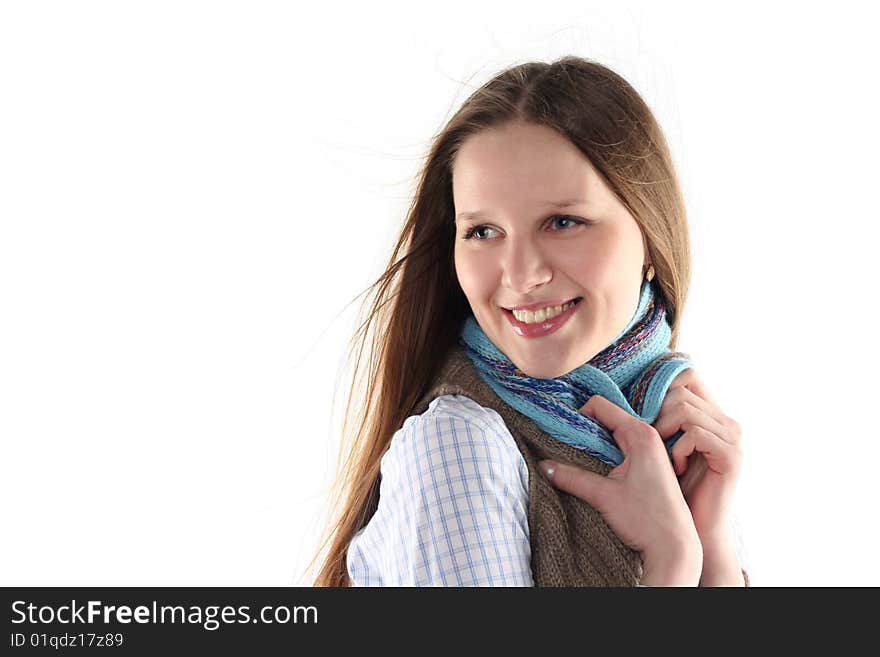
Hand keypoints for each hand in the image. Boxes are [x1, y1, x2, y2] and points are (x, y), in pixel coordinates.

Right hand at [538, 394, 700, 579]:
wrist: (676, 548)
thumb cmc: (648, 520)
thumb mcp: (603, 496)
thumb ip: (571, 477)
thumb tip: (543, 467)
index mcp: (641, 434)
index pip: (601, 405)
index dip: (578, 414)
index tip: (563, 431)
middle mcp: (649, 436)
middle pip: (607, 417)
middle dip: (584, 428)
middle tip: (564, 443)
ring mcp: (652, 450)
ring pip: (614, 433)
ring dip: (595, 442)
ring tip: (577, 456)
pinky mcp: (651, 465)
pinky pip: (622, 447)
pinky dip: (606, 452)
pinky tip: (596, 468)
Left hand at [653, 368, 742, 539]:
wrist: (694, 530)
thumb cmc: (673, 489)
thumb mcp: (663, 446)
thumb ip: (660, 419)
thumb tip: (626, 391)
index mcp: (711, 415)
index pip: (688, 374)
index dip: (661, 383)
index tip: (642, 408)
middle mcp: (726, 422)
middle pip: (680, 391)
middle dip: (657, 414)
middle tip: (653, 442)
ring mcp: (733, 438)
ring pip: (685, 409)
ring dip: (665, 431)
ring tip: (665, 456)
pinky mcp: (731, 456)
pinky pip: (696, 433)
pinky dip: (679, 449)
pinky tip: (678, 468)